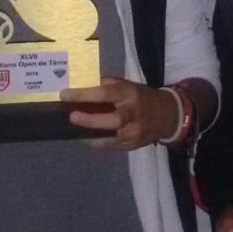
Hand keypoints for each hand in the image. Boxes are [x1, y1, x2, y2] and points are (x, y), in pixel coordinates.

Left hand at [61, 76, 179, 149]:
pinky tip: (85, 137)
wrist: (168, 116)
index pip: (105, 94)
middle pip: (112, 120)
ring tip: (73, 130)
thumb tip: (82, 85)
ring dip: (89, 135)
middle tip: (71, 117)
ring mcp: (134, 133)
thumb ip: (107, 85)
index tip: (64, 95)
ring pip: (110, 138)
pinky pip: (110, 146)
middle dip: (90, 120)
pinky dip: (96, 142)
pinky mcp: (132, 146)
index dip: (84, 95)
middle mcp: (133, 114)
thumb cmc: (141, 97)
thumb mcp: (128, 85)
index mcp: (130, 94)